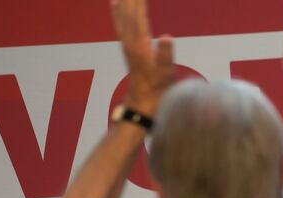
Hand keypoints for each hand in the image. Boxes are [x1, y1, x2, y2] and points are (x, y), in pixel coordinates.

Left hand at [111, 0, 173, 114]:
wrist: (144, 102)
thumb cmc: (158, 89)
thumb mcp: (166, 73)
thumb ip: (166, 54)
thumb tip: (167, 37)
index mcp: (140, 46)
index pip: (138, 17)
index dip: (138, 2)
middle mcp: (130, 43)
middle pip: (128, 13)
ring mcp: (127, 45)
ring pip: (122, 16)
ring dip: (124, 1)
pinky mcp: (127, 48)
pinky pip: (119, 24)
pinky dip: (116, 11)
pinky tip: (115, 3)